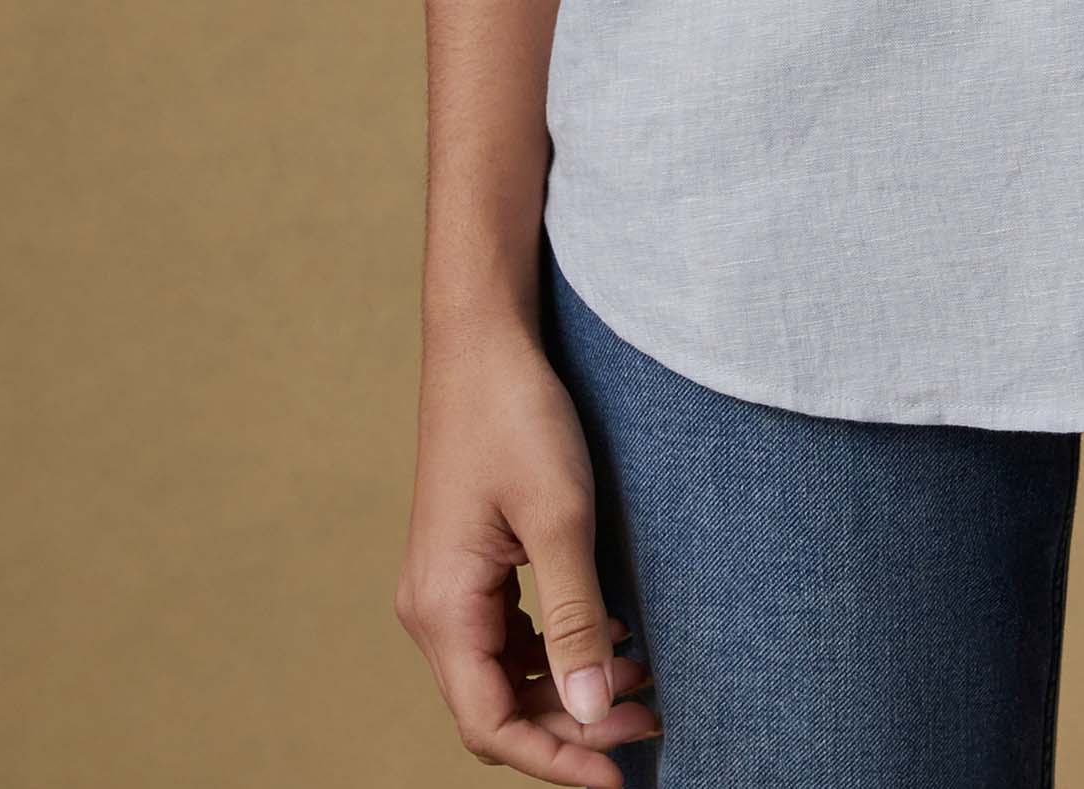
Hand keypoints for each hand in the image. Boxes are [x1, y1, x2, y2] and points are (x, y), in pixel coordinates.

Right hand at [398, 309, 660, 783]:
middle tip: (652, 721)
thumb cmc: (517, 414)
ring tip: (643, 678)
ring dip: (567, 688)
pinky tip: (609, 630)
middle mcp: (431, 609)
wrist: (482, 339)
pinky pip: (505, 634)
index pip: (492, 726)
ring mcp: (444, 586)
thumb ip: (575, 618)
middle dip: (573, 725)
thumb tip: (593, 709)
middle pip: (497, 707)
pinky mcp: (464, 562)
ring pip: (503, 674)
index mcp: (443, 609)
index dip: (557, 759)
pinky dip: (554, 648)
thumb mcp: (560, 517)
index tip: (620, 778)